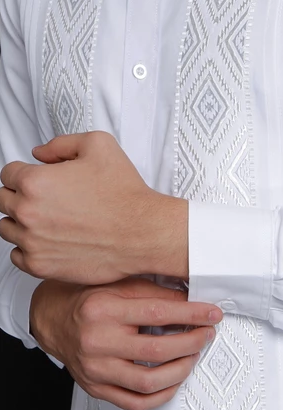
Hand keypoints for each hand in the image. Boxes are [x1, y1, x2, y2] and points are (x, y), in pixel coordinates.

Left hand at [0, 131, 187, 283]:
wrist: (143, 232)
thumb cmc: (125, 194)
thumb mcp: (100, 146)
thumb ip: (61, 143)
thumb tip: (39, 154)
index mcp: (36, 182)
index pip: (8, 173)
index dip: (26, 173)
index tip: (41, 180)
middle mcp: (28, 213)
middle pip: (4, 201)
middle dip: (22, 196)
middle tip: (49, 199)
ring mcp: (33, 242)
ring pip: (7, 229)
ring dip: (22, 222)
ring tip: (49, 220)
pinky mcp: (42, 266)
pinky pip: (16, 256)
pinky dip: (27, 248)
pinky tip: (49, 240)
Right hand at [30, 277, 221, 409]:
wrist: (54, 318)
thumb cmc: (88, 298)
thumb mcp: (120, 284)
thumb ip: (154, 291)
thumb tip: (189, 298)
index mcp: (104, 309)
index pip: (159, 313)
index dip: (192, 314)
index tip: (212, 314)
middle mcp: (98, 341)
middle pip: (157, 349)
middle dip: (192, 342)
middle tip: (207, 333)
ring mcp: (96, 368)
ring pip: (149, 380)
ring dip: (182, 369)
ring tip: (193, 354)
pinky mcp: (96, 387)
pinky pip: (134, 402)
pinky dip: (161, 394)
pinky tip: (174, 379)